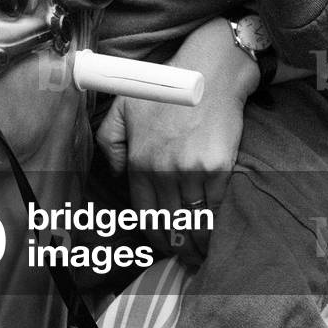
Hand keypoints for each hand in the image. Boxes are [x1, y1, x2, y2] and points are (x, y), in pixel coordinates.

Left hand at [96, 18, 257, 261]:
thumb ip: (110, 141)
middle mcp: (163, 170)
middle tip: (182, 254)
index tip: (160, 244)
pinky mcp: (218, 167)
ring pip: (192, 219)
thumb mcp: (123, 106)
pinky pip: (214, 206)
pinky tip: (214, 229)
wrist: (209, 72)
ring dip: (196, 240)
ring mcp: (191, 170)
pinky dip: (214, 222)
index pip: (143, 213)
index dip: (152, 234)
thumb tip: (118, 173)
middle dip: (175, 244)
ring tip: (199, 250)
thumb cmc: (165, 86)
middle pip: (168, 223)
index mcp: (139, 161)